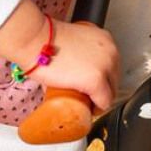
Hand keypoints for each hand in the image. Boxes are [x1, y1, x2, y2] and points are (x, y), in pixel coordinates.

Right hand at [0, 0, 120, 110]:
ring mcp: (105, 66)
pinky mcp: (96, 81)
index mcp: (105, 40)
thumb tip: (73, 68)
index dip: (104, 78)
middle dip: (104, 88)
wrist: (36, 40)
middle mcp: (110, 52)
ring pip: (112, 90)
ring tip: (88, 103)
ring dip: (101, 98)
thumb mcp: (74, 41)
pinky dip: (98, 108)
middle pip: (114, 78)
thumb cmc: (46, 40)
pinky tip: (91, 110)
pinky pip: (104, 101)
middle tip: (91, 96)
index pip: (112, 64)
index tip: (96, 85)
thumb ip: (80, 52)